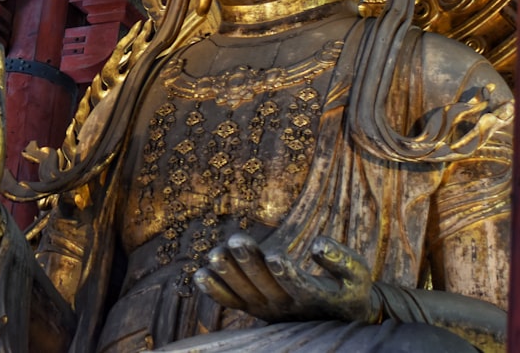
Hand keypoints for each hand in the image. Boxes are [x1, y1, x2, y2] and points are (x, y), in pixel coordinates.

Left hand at [194, 233, 376, 323]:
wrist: (338, 316)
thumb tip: (319, 243)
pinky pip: (232, 302)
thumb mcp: (357, 275)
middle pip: (266, 288)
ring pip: (245, 295)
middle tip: (238, 240)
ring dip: (229, 275)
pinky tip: (199, 275)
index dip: (288, 275)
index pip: (300, 289)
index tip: (277, 256)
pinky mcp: (254, 308)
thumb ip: (342, 260)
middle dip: (251, 264)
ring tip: (215, 254)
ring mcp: (268, 311)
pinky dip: (215, 292)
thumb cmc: (349, 289)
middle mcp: (288, 309)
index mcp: (316, 301)